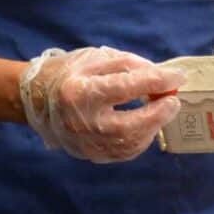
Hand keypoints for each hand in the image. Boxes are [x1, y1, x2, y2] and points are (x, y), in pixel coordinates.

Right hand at [19, 47, 179, 162]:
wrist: (36, 100)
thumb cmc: (69, 73)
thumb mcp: (95, 58)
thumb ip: (129, 65)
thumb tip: (162, 77)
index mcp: (79, 92)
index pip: (126, 87)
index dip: (157, 82)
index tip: (178, 77)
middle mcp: (81, 122)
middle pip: (130, 125)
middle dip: (159, 114)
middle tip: (173, 101)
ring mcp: (84, 143)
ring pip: (130, 143)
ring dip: (153, 127)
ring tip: (160, 111)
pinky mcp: (89, 155)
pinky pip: (124, 153)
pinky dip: (141, 140)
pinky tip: (146, 126)